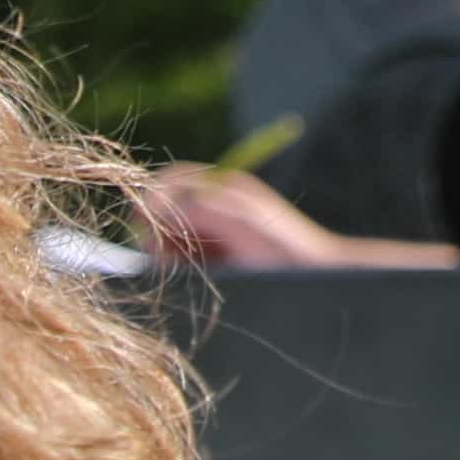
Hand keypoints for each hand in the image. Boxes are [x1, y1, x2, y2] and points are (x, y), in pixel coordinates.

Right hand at [143, 166, 348, 268]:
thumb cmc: (286, 251)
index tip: (141, 224)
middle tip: (164, 255)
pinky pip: (184, 253)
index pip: (172, 180)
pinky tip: (195, 275)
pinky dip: (180, 263)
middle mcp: (218, 203)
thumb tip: (155, 206)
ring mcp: (218, 228)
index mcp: (224, 186)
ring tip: (184, 267)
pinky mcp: (218, 252)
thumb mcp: (240, 224)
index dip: (151, 198)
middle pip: (166, 207)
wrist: (318, 279)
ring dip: (169, 249)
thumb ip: (198, 208)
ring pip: (172, 233)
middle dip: (158, 229)